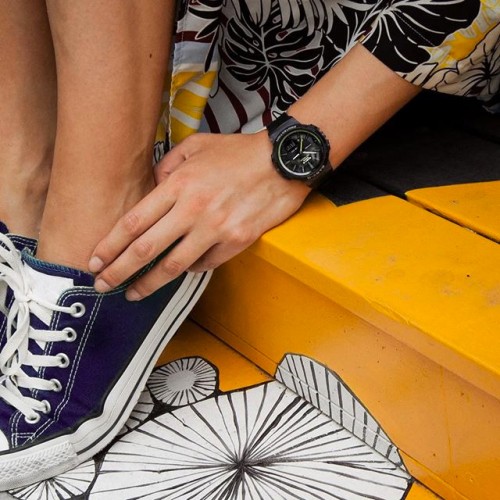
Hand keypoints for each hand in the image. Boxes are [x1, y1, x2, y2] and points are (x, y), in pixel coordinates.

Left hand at [89, 130, 310, 299]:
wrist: (283, 161)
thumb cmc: (239, 152)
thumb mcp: (197, 146)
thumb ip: (167, 166)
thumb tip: (154, 189)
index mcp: (179, 184)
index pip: (134, 222)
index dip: (110, 245)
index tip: (96, 261)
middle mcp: (193, 209)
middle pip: (146, 249)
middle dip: (119, 272)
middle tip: (102, 286)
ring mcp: (216, 229)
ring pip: (174, 265)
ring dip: (149, 284)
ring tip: (133, 294)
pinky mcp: (237, 242)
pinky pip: (206, 263)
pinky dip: (191, 269)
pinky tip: (183, 270)